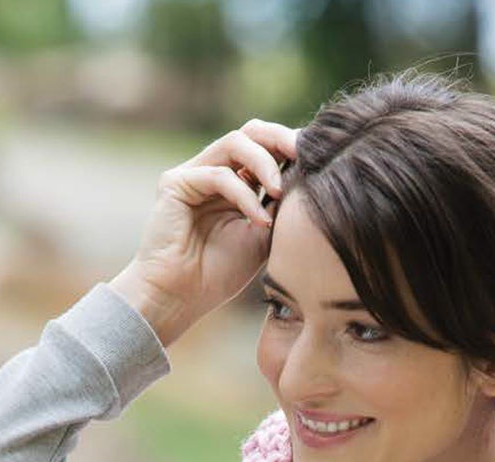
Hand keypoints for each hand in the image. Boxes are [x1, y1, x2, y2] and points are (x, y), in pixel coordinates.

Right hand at [111, 119, 298, 345]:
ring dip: (264, 163)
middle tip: (303, 154)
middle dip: (280, 139)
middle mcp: (214, 170)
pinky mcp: (176, 182)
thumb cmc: (218, 274)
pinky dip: (244, 196)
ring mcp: (194, 173)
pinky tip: (260, 220)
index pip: (265, 147)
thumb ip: (278, 207)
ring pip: (235, 143)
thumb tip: (306, 178)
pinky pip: (219, 175)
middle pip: (250, 132)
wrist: (179, 297)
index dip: (290, 148)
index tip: (318, 158)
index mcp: (236, 182)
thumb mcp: (262, 237)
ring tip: (279, 191)